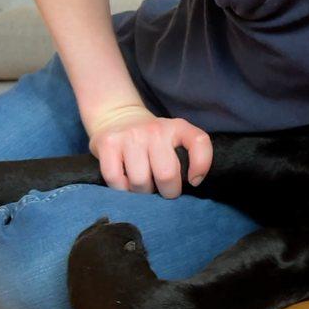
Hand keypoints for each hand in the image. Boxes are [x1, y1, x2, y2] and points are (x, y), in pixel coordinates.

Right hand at [88, 105, 211, 198]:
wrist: (116, 116)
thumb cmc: (152, 138)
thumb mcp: (175, 138)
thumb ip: (188, 156)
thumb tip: (191, 184)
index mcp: (178, 127)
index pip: (199, 141)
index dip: (201, 166)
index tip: (193, 181)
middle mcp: (155, 129)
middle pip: (166, 175)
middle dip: (167, 191)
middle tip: (162, 189)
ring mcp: (130, 135)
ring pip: (140, 182)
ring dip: (142, 191)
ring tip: (143, 184)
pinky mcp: (107, 143)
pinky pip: (116, 180)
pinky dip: (121, 189)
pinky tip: (125, 181)